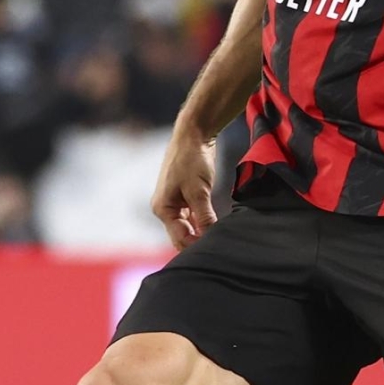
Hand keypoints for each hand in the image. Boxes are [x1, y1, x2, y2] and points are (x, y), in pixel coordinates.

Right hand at [151, 130, 217, 249]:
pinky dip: (204, 223)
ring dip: (202, 233)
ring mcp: (175, 203)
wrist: (193, 135)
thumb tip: (212, 238)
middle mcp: (165, 208)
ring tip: (221, 239)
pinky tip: (216, 227)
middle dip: (199, 242)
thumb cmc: (191, 160)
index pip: (180, 238)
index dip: (198, 246)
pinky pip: (194, 218)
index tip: (218, 249)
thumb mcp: (199, 192)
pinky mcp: (185, 197)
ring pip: (189, 228)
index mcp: (162, 208)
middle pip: (182, 236)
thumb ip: (205, 217)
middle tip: (221, 247)